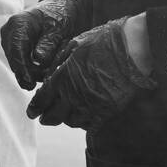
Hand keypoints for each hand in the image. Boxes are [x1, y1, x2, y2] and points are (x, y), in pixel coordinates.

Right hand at [0, 0, 88, 89]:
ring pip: (15, 62)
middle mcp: (9, 31)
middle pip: (14, 58)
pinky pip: (19, 60)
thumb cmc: (59, 16)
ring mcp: (9, 39)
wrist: (58, 9)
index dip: (22, 68)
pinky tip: (41, 72)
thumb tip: (39, 60)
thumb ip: (48, 44)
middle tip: (42, 82)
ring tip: (45, 75)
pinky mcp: (14, 45)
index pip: (16, 50)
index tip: (29, 82)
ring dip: (29, 71)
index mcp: (18, 23)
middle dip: (27, 72)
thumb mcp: (58, 29)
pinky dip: (29, 67)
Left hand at [25, 16, 156, 131]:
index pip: (42, 100)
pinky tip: (84, 118)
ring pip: (71, 121)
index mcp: (62, 78)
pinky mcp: (108, 111)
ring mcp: (91, 106)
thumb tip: (48, 75)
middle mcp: (74, 95)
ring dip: (66, 119)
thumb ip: (58, 63)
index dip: (35, 108)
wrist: (133, 50)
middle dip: (47, 117)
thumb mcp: (74, 46)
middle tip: (44, 118)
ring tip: (66, 114)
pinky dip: (85, 123)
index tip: (32, 112)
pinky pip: (91, 125)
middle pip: (54, 116)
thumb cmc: (104, 42)